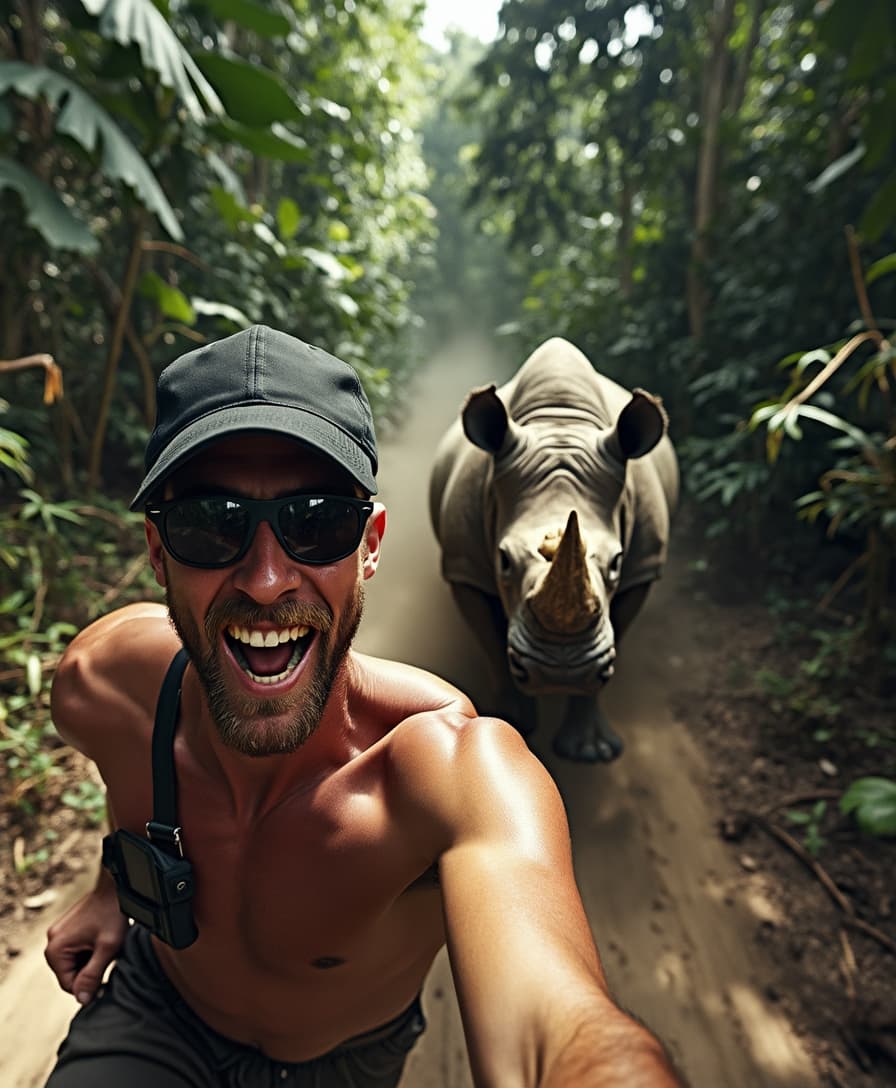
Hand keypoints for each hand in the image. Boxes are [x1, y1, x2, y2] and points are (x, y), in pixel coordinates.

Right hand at [45, 884, 127, 1004]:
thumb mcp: (107, 948)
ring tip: (106, 945)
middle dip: (90, 969)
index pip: (69, 984)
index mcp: (56, 949)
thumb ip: (92, 975)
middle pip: (70, 973)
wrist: (115, 886)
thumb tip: (82, 999)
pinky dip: (89, 949)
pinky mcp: (66, 928)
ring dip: (90, 959)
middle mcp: (52, 941)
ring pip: (74, 962)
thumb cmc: (112, 914)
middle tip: (108, 955)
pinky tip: (102, 939)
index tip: (106, 974)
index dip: (89, 985)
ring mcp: (58, 933)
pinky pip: (75, 950)